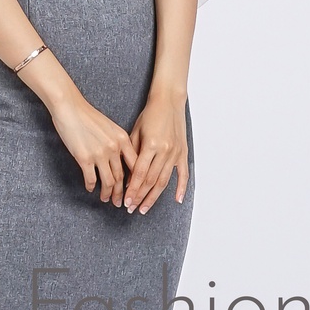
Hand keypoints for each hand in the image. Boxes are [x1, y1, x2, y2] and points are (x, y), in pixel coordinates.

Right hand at [48, 91, 138, 206]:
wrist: (70, 108)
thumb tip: (120, 160)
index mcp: (122, 139)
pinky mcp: (85, 158)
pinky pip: (91, 178)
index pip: (134, 165)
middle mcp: (114, 148)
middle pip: (121, 177)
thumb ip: (117, 143)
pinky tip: (90, 188)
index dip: (135, 181)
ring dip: (107, 193)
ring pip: (108, 181)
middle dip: (121, 193)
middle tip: (120, 202)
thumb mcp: (110, 127)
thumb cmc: (88, 116)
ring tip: (106, 199)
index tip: (133, 190)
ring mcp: (100, 154)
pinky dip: (91, 186)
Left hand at [123, 92, 189, 213]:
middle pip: (151, 181)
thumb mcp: (135, 133)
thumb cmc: (149, 115)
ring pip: (163, 181)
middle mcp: (165, 151)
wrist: (169, 101)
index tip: (126, 201)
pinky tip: (177, 200)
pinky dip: (181, 188)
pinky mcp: (183, 153)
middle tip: (132, 208)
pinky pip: (183, 174)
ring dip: (153, 197)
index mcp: (151, 145)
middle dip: (140, 197)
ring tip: (144, 208)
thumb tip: (127, 178)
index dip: (132, 190)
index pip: (139, 174)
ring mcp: (175, 153)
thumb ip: (132, 156)